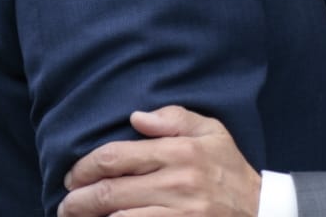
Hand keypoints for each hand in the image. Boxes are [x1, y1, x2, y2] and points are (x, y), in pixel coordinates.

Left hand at [59, 106, 257, 216]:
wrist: (259, 210)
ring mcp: (177, 214)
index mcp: (181, 151)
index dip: (84, 166)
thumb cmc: (229, 169)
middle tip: (65, 203)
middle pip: (108, 192)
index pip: (116, 156)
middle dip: (76, 199)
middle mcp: (176, 183)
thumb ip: (175, 119)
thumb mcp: (212, 132)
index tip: (72, 175)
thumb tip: (136, 117)